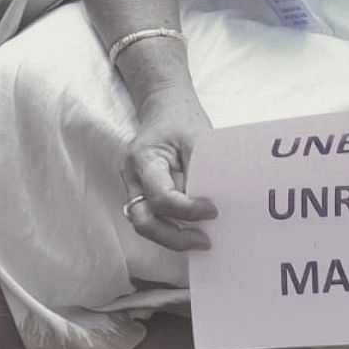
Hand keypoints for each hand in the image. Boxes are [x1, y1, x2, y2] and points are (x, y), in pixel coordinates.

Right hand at [122, 89, 217, 250]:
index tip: (213, 210)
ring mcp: (134, 187)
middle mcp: (132, 177)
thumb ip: (203, 171)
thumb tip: (215, 206)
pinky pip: (151, 218)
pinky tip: (192, 230)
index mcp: (144, 159)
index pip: (160, 197)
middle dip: (173, 237)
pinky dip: (170, 229)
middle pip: (143, 219)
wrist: (164, 107)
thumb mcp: (197, 138)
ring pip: (144, 224)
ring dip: (171, 237)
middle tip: (205, 241)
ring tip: (201, 239)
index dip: (187, 210)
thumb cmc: (181, 120)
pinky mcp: (142, 193)